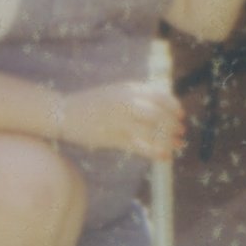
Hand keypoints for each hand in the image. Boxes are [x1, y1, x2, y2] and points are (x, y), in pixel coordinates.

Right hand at [50, 79, 185, 158]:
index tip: (181, 114)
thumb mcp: (116, 90)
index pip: (160, 96)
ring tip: (176, 145)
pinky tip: (163, 156)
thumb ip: (137, 95)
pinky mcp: (113, 137)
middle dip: (173, 125)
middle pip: (159, 114)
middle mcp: (126, 102)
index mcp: (128, 88)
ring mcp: (120, 120)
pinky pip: (140, 145)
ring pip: (152, 131)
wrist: (64, 111)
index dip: (174, 106)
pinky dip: (154, 152)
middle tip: (181, 132)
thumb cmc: (92, 102)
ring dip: (168, 140)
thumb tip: (161, 106)